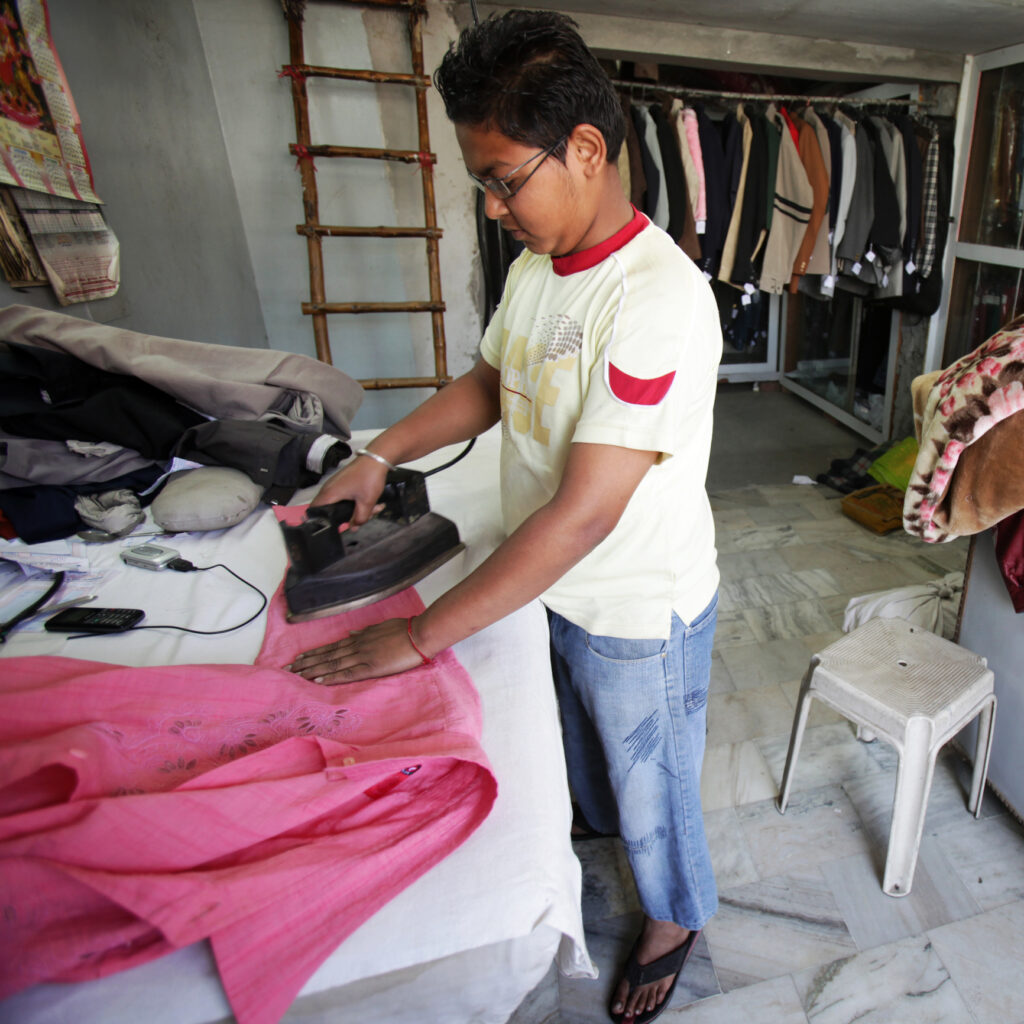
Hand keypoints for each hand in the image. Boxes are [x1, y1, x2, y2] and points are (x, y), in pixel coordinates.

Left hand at [289, 617, 425, 683]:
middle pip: (327, 655)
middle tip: (288, 668)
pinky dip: (332, 676)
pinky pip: (347, 672)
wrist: (420, 634)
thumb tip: (351, 633)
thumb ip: (365, 631)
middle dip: (306, 662)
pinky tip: (318, 680)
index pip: (332, 647)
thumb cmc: (405, 630)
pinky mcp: (372, 667)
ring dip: (313, 669)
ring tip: (296, 675)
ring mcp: (363, 655)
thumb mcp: (381, 627)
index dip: (314, 653)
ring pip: (332, 663)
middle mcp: (357, 645)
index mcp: (360, 637)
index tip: (299, 658)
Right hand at [310, 455, 386, 524]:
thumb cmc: (368, 476)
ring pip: (341, 504)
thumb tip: (353, 527)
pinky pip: (345, 497)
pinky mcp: (343, 483)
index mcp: (329, 494)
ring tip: (372, 509)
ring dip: (356, 510)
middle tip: (361, 519)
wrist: (376, 459)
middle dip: (347, 517)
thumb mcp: (366, 502)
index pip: (315, 511)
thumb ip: (360, 518)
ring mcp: (335, 485)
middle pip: (330, 510)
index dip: (322, 521)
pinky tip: (371, 503)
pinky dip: (357, 502)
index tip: (334, 527)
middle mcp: (329, 489)